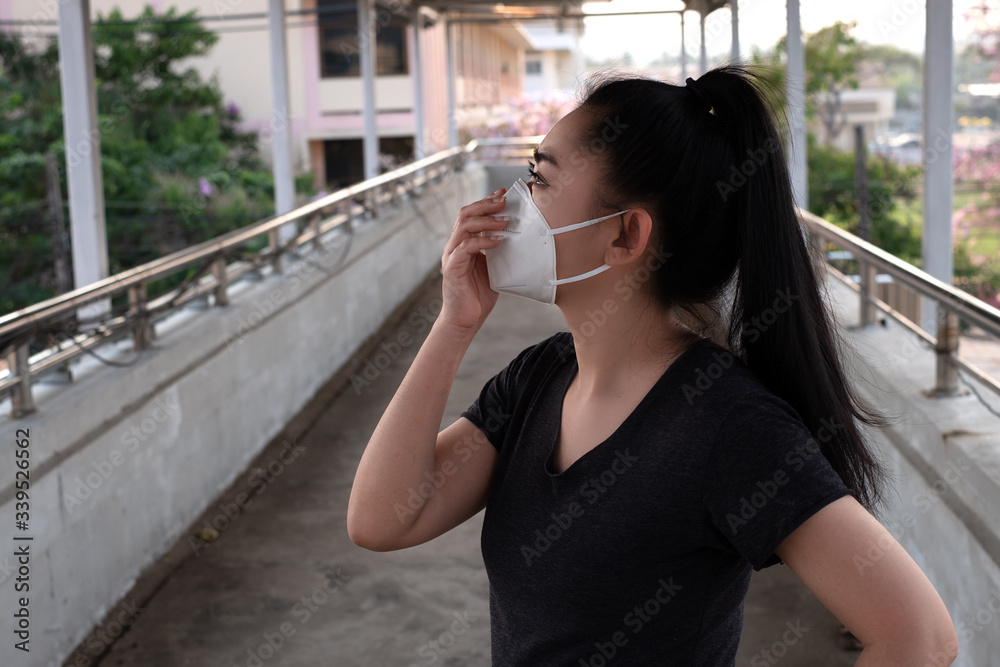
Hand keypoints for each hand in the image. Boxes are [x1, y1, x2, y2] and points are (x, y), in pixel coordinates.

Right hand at [438, 186, 508, 331]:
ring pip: (464, 227)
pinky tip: (498, 241)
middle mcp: (455, 245)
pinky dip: (482, 242)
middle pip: (465, 214)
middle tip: (505, 201)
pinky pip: (466, 248)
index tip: (505, 192)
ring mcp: (452, 256)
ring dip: (486, 221)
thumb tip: (517, 234)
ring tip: (504, 221)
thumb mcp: (493, 267)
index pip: (472, 214)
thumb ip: (498, 250)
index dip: (487, 201)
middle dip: (486, 205)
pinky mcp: (452, 268)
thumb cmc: (479, 295)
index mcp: (464, 242)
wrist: (466, 320)